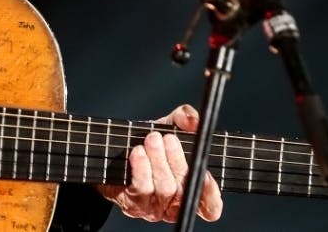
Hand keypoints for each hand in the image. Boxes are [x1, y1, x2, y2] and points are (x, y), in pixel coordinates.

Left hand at [96, 104, 223, 222]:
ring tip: (152, 139)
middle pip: (183, 191)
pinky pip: (141, 190)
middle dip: (176, 161)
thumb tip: (192, 120)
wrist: (117, 149)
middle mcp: (175, 205)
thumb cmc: (152, 140)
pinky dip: (141, 168)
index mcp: (191, 190)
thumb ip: (185, 118)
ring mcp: (154, 208)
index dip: (210, 193)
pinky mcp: (134, 205)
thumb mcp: (170, 125)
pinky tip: (137, 153)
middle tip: (168, 138)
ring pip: (163, 189)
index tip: (205, 173)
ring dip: (158, 161)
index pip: (210, 207)